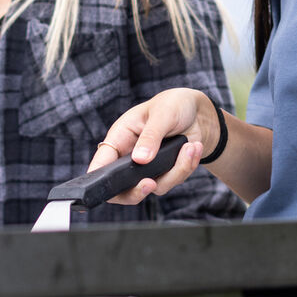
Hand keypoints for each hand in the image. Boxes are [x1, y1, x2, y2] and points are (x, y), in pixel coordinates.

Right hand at [93, 88, 214, 203]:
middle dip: (137, 191)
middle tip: (151, 183)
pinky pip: (174, 180)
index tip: (109, 187)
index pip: (101, 164)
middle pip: (121, 190)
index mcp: (120, 138)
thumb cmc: (173, 105)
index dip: (99, 180)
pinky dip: (187, 166)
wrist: (198, 113)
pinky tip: (194, 148)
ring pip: (155, 187)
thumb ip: (150, 136)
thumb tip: (140, 159)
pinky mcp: (166, 173)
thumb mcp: (161, 114)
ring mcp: (148, 168)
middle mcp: (130, 157)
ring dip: (177, 170)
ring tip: (190, 147)